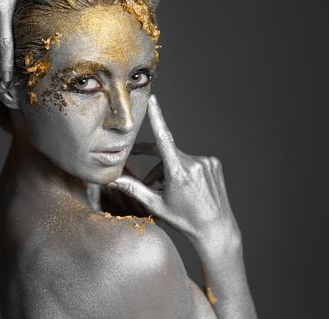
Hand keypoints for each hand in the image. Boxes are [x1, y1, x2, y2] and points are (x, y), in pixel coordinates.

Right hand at [109, 95, 240, 255]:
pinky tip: (183, 187)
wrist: (216, 229)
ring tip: (164, 190)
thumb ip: (133, 189)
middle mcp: (194, 163)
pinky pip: (190, 161)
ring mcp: (206, 162)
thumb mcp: (156, 206)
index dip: (157, 117)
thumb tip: (111, 179)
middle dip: (151, 163)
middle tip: (141, 173)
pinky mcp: (213, 163)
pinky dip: (181, 169)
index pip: (164, 139)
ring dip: (166, 170)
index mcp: (179, 173)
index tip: (153, 100)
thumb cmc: (185, 220)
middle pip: (164, 153)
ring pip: (176, 158)